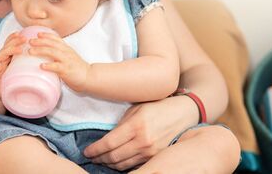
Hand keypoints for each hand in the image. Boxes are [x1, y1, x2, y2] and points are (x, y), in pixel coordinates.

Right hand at [0, 32, 25, 97]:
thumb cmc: (8, 77)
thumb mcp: (16, 66)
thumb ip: (22, 60)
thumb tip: (37, 54)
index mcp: (6, 55)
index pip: (9, 42)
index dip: (14, 37)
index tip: (22, 33)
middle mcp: (1, 58)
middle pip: (7, 46)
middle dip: (15, 41)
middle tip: (24, 39)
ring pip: (2, 54)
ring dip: (10, 50)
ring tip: (19, 50)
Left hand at [28, 32, 89, 91]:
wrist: (88, 77)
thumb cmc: (77, 68)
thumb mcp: (68, 57)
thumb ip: (59, 53)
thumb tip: (45, 53)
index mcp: (66, 49)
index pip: (56, 38)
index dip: (46, 35)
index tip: (37, 33)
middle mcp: (66, 52)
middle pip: (51, 43)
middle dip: (40, 41)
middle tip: (30, 41)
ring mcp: (66, 60)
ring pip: (52, 52)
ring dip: (40, 50)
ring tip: (30, 51)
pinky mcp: (67, 70)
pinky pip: (57, 67)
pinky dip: (48, 65)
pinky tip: (41, 66)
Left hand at [83, 96, 197, 170]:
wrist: (185, 113)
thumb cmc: (158, 106)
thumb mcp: (136, 108)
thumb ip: (122, 123)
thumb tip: (107, 137)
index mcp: (136, 125)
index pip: (109, 143)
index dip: (95, 150)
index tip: (86, 151)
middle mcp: (143, 141)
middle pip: (114, 157)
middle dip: (99, 159)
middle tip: (91, 157)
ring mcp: (151, 151)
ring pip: (124, 164)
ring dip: (109, 164)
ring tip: (101, 160)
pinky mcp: (156, 157)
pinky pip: (135, 165)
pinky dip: (123, 166)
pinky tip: (116, 162)